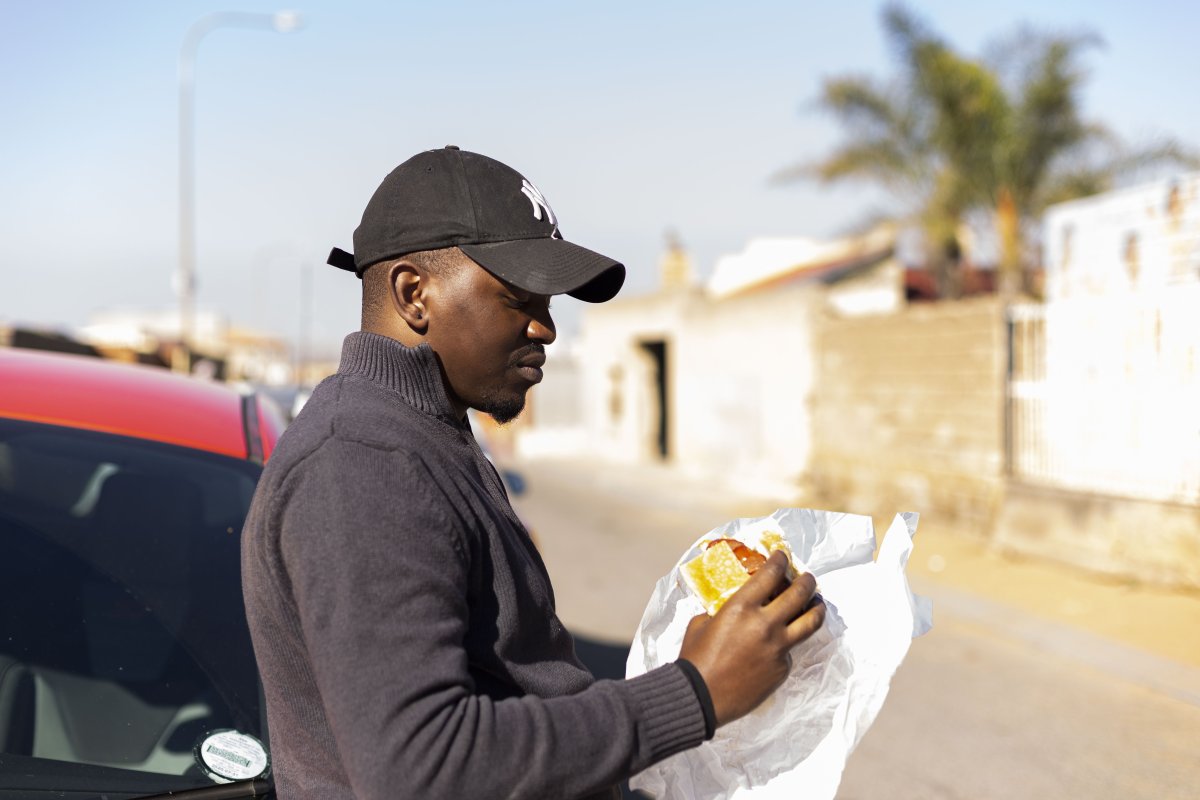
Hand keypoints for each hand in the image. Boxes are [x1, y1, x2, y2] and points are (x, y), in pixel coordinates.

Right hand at [678, 550, 825, 726]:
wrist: (700, 697)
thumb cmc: (695, 658)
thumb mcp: (702, 623)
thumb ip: (722, 611)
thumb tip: (732, 606)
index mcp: (742, 607)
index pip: (770, 573)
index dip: (780, 560)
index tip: (782, 557)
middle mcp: (765, 623)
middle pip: (800, 593)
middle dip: (807, 580)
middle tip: (807, 577)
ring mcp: (778, 647)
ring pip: (811, 622)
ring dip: (817, 607)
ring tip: (817, 603)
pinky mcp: (782, 668)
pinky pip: (790, 650)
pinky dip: (786, 643)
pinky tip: (777, 646)